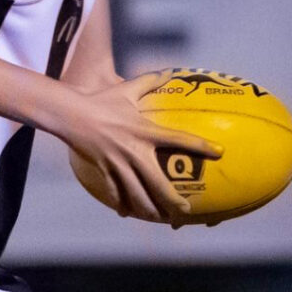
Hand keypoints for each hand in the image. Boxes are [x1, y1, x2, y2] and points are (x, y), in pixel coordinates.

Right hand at [63, 76, 221, 221]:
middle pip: (158, 182)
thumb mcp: (127, 89)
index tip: (219, 152)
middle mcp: (135, 151)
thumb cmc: (102, 100)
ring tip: (161, 218)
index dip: (200, 145)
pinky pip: (114, 192)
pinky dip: (121, 203)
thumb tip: (167, 72)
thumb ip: (149, 82)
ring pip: (136, 193)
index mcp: (145, 131)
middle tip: (185, 210)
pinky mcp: (103, 170)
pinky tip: (127, 213)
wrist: (72, 114)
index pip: (179, 139)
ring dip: (149, 209)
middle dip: (172, 200)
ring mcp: (118, 163)